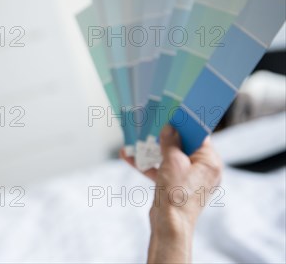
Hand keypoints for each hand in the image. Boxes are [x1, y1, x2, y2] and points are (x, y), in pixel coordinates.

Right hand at [121, 125, 222, 262]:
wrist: (169, 225)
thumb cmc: (176, 194)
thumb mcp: (173, 162)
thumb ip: (171, 142)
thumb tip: (170, 127)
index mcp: (210, 163)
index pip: (200, 136)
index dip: (185, 124)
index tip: (173, 113)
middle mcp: (203, 170)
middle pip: (183, 146)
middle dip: (164, 137)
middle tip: (152, 125)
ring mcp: (189, 179)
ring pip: (170, 158)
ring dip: (152, 150)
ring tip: (136, 140)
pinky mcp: (176, 187)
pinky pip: (163, 170)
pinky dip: (149, 165)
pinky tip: (130, 157)